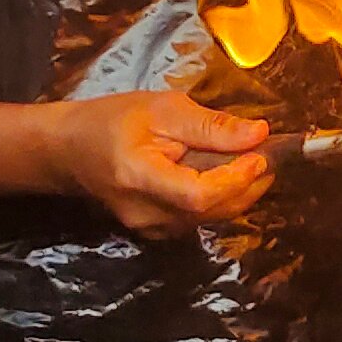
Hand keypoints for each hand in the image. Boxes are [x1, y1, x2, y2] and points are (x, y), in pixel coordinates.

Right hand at [43, 90, 270, 236]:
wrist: (70, 151)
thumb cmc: (111, 121)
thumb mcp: (162, 109)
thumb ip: (210, 126)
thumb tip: (259, 134)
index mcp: (139, 178)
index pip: (198, 194)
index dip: (235, 179)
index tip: (260, 155)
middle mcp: (145, 214)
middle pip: (210, 211)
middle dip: (248, 186)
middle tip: (270, 155)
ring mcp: (150, 229)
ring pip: (210, 219)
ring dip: (239, 194)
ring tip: (254, 162)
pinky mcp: (156, 232)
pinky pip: (199, 220)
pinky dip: (221, 200)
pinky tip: (229, 176)